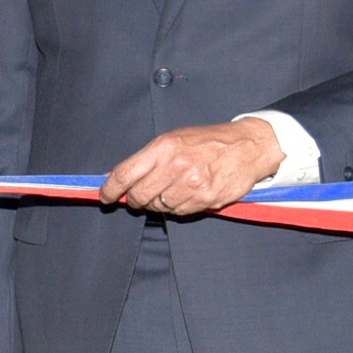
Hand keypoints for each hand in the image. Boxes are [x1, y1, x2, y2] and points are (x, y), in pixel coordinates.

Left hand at [99, 119, 283, 217]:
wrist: (247, 146)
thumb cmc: (207, 142)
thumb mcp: (174, 140)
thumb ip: (146, 159)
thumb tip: (116, 177)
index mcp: (164, 147)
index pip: (124, 174)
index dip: (110, 189)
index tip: (105, 197)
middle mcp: (176, 166)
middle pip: (139, 196)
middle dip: (135, 200)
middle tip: (139, 197)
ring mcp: (192, 184)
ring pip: (159, 207)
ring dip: (158, 204)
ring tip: (170, 190)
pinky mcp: (206, 199)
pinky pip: (180, 213)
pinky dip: (177, 207)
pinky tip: (186, 194)